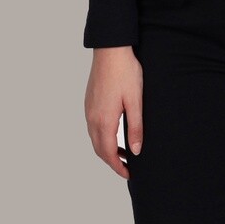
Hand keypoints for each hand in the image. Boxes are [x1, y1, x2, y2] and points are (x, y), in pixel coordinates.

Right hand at [84, 46, 142, 179]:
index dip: (118, 167)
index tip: (128, 174)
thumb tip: (135, 150)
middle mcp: (92, 117)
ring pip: (95, 138)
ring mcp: (89, 109)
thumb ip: (135, 127)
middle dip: (112, 161)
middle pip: (99, 149)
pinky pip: (93, 127)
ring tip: (124, 152)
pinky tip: (114, 133)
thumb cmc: (125, 72)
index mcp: (104, 120)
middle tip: (127, 168)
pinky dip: (102, 137)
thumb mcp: (136, 101)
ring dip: (107, 149)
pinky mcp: (89, 101)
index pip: (108, 153)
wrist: (111, 49)